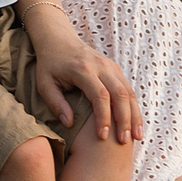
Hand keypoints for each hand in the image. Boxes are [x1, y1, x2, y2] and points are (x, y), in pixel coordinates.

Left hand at [26, 8, 140, 143]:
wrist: (59, 40)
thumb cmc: (50, 65)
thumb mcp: (45, 84)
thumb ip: (56, 104)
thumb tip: (70, 124)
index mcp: (83, 70)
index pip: (100, 96)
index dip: (104, 118)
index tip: (103, 137)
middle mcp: (101, 66)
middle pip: (120, 94)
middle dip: (125, 119)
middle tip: (125, 141)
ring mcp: (111, 66)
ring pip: (129, 92)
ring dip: (134, 115)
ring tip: (136, 137)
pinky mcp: (115, 69)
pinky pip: (129, 90)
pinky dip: (133, 108)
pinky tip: (135, 124)